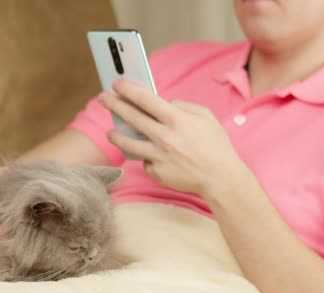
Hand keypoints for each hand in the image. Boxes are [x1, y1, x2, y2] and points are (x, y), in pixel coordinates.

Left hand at [99, 79, 244, 196]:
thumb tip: (164, 104)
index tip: (116, 84)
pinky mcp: (156, 172)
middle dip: (114, 105)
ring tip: (111, 132)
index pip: (145, 99)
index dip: (128, 89)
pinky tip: (153, 156)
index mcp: (176, 119)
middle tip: (102, 98)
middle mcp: (164, 137)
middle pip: (131, 118)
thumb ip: (182, 106)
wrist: (220, 178)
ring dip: (116, 135)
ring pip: (127, 143)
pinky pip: (145, 161)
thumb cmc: (215, 145)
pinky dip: (147, 157)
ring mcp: (157, 156)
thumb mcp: (205, 117)